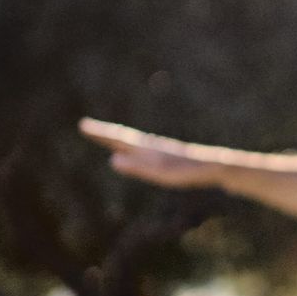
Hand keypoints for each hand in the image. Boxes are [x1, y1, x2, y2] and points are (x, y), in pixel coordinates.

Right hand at [78, 119, 228, 189]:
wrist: (213, 166)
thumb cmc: (185, 171)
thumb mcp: (157, 172)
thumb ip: (136, 167)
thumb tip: (112, 159)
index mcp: (145, 148)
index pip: (118, 138)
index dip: (100, 133)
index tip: (83, 124)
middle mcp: (150, 146)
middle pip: (123, 138)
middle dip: (104, 134)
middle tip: (86, 127)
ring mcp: (159, 151)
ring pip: (134, 143)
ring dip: (118, 140)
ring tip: (108, 138)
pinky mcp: (168, 157)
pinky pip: (144, 150)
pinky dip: (133, 148)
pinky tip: (138, 153)